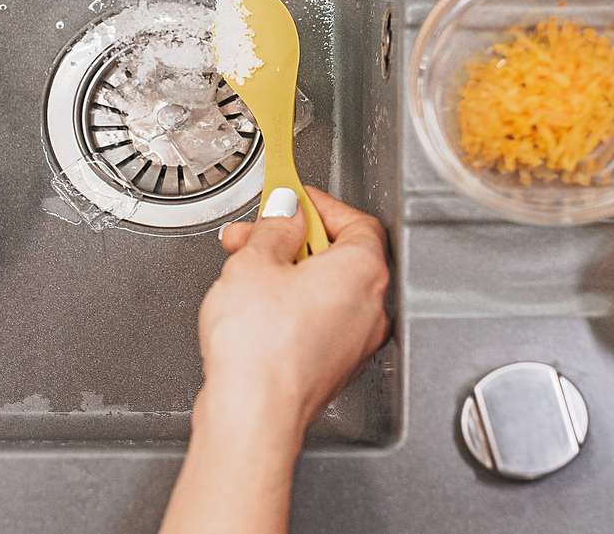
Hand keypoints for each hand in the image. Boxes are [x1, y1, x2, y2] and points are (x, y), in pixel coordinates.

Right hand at [199, 186, 390, 438]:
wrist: (253, 415)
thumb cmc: (260, 348)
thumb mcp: (255, 262)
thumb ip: (275, 228)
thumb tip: (286, 213)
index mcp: (363, 272)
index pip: (356, 221)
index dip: (319, 205)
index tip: (289, 198)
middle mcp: (370, 309)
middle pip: (339, 254)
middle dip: (291, 239)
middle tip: (254, 234)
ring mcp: (355, 342)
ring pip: (326, 289)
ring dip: (287, 271)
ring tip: (243, 269)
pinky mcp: (333, 367)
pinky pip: (318, 320)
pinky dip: (291, 304)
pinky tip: (254, 306)